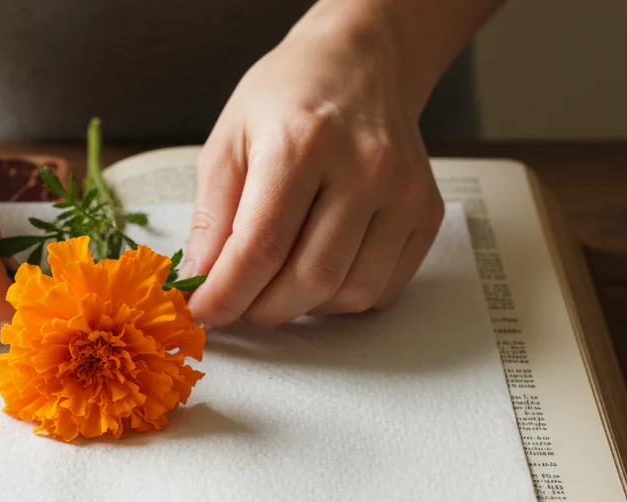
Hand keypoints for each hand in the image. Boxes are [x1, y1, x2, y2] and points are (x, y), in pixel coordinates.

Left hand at [183, 11, 445, 326]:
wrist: (361, 62)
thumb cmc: (288, 98)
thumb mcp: (228, 141)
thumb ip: (211, 217)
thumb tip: (200, 282)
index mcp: (303, 142)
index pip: (261, 246)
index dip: (226, 294)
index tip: (204, 312)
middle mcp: (364, 166)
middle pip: (309, 277)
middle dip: (261, 308)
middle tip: (236, 302)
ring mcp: (404, 191)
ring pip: (350, 292)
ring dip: (302, 307)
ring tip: (275, 283)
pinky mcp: (426, 212)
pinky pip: (382, 288)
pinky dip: (341, 299)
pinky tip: (318, 272)